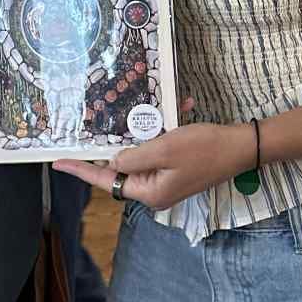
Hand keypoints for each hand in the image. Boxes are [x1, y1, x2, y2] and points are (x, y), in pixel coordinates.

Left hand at [56, 123, 241, 213]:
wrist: (243, 147)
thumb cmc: (204, 148)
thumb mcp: (163, 149)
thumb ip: (133, 157)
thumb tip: (113, 162)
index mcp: (150, 192)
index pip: (107, 181)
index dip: (81, 170)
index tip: (59, 163)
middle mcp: (156, 190)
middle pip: (124, 168)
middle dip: (115, 145)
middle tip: (95, 129)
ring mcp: (168, 180)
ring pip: (142, 155)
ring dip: (144, 132)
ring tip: (143, 115)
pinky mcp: (178, 168)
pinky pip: (161, 149)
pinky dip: (165, 131)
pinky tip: (179, 109)